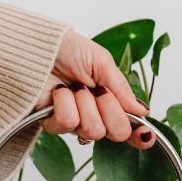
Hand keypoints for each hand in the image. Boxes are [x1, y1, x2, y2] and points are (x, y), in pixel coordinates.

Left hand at [36, 30, 154, 148]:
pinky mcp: (53, 123)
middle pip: (117, 133)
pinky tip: (60, 91)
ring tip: (75, 88)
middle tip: (99, 92)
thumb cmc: (68, 49)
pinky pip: (68, 124)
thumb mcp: (102, 63)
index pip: (130, 127)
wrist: (35, 46)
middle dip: (111, 109)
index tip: (145, 133)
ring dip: (85, 103)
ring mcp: (75, 123)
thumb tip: (141, 110)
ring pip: (93, 131)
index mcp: (111, 101)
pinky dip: (65, 102)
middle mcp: (95, 116)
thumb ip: (122, 89)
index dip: (140, 135)